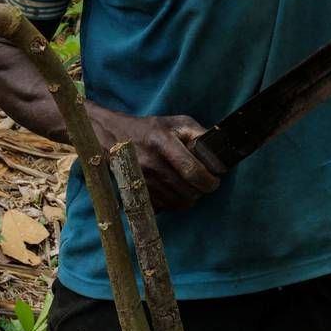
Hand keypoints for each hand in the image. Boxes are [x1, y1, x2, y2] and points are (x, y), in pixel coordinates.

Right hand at [91, 107, 225, 210]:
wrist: (112, 137)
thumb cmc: (149, 129)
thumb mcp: (175, 123)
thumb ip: (198, 133)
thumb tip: (218, 149)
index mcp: (161, 142)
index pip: (192, 170)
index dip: (209, 180)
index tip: (215, 180)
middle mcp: (150, 163)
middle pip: (187, 191)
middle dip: (201, 190)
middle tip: (203, 182)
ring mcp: (141, 181)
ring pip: (177, 202)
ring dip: (189, 197)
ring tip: (188, 185)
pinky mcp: (135, 193)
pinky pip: (164, 208)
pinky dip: (173, 203)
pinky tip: (173, 190)